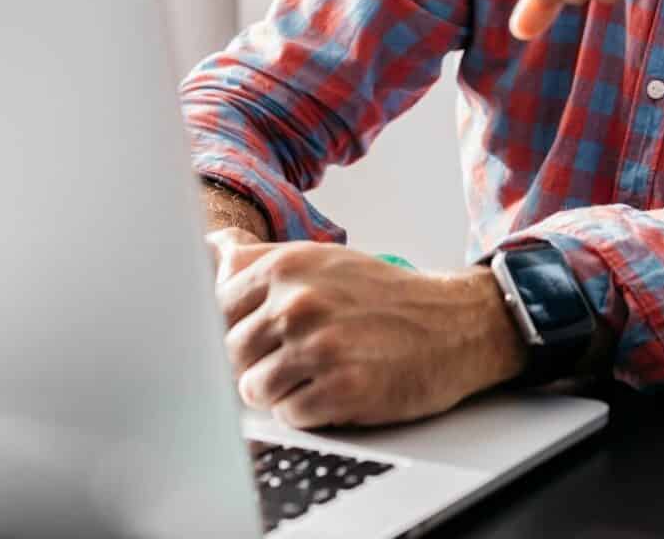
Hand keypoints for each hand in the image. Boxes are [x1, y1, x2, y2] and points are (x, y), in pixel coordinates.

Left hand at [205, 234, 524, 427]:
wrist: (455, 324)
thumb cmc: (383, 296)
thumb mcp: (321, 262)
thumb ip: (258, 260)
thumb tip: (208, 249)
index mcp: (286, 265)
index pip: (213, 308)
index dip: (233, 328)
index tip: (259, 333)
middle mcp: (298, 303)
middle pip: (230, 353)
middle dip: (257, 362)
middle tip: (299, 354)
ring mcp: (319, 347)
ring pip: (254, 389)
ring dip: (282, 388)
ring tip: (320, 371)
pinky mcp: (341, 389)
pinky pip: (290, 415)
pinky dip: (309, 409)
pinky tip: (338, 387)